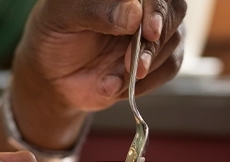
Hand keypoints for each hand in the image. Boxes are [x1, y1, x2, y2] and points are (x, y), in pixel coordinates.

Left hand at [10, 0, 185, 148]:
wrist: (54, 76)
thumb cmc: (55, 35)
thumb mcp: (62, 18)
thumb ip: (95, 11)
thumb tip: (134, 13)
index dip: (157, 7)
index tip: (150, 29)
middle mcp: (144, 3)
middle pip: (174, 10)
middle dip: (155, 41)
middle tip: (134, 66)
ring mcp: (155, 29)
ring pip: (173, 41)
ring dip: (146, 66)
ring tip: (110, 80)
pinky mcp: (158, 57)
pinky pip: (169, 67)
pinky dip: (145, 83)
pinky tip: (115, 85)